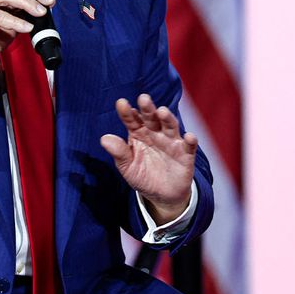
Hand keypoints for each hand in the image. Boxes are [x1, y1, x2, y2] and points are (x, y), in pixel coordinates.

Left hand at [100, 94, 196, 222]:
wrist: (162, 195)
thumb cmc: (143, 176)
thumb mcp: (127, 167)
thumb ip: (119, 152)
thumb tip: (104, 139)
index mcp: (138, 134)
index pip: (131, 120)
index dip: (127, 112)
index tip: (121, 104)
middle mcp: (155, 133)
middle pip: (151, 118)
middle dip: (148, 108)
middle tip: (143, 99)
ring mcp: (171, 142)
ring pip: (170, 126)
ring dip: (167, 118)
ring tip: (162, 112)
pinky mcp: (185, 154)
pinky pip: (189, 145)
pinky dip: (190, 140)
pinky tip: (189, 137)